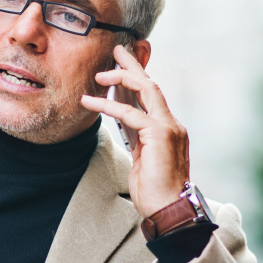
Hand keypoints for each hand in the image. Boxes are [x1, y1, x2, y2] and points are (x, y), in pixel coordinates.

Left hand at [79, 45, 190, 217]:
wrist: (169, 211)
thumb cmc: (155, 191)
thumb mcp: (142, 158)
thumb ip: (137, 138)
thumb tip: (124, 123)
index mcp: (168, 129)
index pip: (151, 96)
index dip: (136, 78)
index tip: (120, 65)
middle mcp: (172, 124)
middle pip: (151, 85)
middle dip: (133, 66)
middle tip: (116, 51)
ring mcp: (169, 128)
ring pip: (146, 91)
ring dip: (122, 78)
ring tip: (100, 74)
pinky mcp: (160, 136)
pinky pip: (131, 114)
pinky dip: (109, 105)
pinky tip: (91, 102)